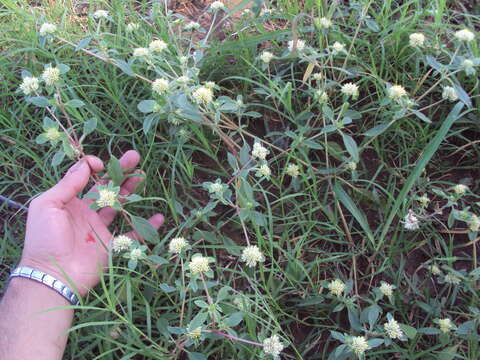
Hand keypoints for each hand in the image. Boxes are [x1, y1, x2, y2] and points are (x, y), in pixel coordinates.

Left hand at [19, 150, 163, 296]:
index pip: (85, 178)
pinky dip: (146, 227)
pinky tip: (158, 217)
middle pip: (107, 187)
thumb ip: (67, 185)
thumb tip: (87, 164)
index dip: (94, 167)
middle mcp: (87, 212)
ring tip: (143, 175)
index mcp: (70, 202)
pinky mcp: (111, 245)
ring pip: (120, 205)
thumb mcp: (47, 205)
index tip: (102, 163)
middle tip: (135, 156)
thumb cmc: (44, 238)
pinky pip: (132, 234)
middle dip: (121, 172)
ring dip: (132, 190)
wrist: (52, 275)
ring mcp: (100, 228)